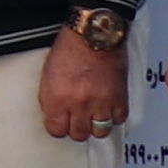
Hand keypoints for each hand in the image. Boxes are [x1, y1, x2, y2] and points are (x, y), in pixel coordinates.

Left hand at [38, 14, 129, 144]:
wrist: (95, 32)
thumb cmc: (70, 48)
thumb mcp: (48, 75)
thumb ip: (50, 100)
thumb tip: (55, 116)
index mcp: (57, 99)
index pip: (56, 131)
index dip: (58, 128)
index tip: (61, 123)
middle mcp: (79, 104)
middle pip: (79, 134)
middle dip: (77, 128)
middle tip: (78, 118)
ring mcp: (101, 102)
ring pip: (100, 132)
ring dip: (96, 125)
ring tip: (94, 116)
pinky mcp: (120, 98)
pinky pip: (119, 120)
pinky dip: (114, 116)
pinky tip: (109, 108)